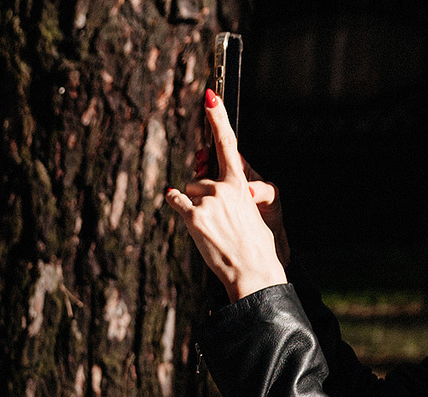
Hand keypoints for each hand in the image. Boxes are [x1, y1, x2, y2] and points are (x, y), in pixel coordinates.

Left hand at [163, 92, 289, 301]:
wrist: (252, 268)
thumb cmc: (250, 242)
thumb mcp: (247, 210)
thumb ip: (230, 191)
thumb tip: (206, 179)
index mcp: (241, 183)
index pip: (228, 144)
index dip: (218, 119)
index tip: (210, 96)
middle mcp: (224, 187)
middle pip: (199, 176)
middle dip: (199, 190)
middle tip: (213, 213)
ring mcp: (208, 201)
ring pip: (188, 191)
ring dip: (192, 205)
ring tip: (210, 227)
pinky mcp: (194, 217)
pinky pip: (176, 202)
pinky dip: (178, 207)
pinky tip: (193, 222)